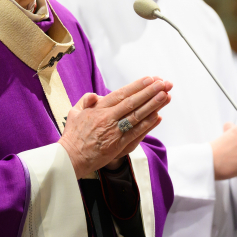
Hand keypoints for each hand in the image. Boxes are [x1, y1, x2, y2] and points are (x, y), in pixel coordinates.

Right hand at [57, 77, 171, 178]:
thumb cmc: (73, 135)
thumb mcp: (74, 112)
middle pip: (133, 102)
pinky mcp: (118, 146)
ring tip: (166, 95)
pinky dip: (147, 125)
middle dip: (150, 92)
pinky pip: (136, 133)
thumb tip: (97, 95)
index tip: (150, 78)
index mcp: (99, 109)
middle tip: (164, 83)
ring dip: (153, 105)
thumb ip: (86, 100)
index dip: (137, 86)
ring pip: (137, 116)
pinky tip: (158, 116)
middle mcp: (108, 118)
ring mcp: (114, 132)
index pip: (121, 94)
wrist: (70, 158)